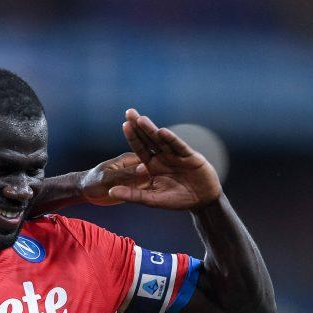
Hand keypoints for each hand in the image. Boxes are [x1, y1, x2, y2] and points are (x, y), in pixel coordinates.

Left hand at [96, 108, 222, 210]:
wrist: (202, 201)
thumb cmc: (177, 200)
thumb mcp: (152, 199)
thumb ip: (133, 195)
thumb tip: (110, 192)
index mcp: (153, 165)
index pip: (140, 148)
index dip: (133, 137)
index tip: (124, 125)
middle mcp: (163, 157)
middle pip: (149, 139)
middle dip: (139, 126)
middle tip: (129, 112)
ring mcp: (176, 155)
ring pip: (162, 140)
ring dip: (152, 130)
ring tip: (141, 120)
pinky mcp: (190, 157)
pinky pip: (179, 147)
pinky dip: (171, 140)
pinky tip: (163, 132)